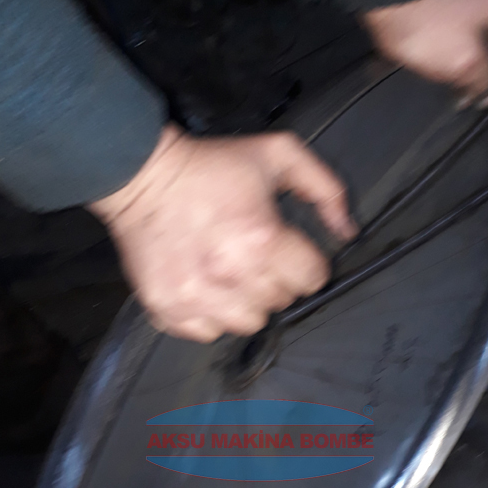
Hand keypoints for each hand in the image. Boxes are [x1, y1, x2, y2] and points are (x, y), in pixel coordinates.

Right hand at [89, 126, 355, 341]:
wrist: (140, 176)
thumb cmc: (210, 166)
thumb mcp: (277, 155)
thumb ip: (325, 189)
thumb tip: (348, 231)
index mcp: (262, 239)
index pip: (313, 278)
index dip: (304, 260)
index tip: (287, 248)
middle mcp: (231, 275)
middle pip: (282, 302)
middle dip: (275, 278)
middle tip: (253, 253)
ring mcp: (198, 297)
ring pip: (249, 323)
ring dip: (247, 301)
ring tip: (231, 272)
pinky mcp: (169, 310)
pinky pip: (209, 333)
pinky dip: (212, 314)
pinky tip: (206, 285)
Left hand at [363, 0, 487, 107]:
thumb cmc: (430, 27)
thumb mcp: (466, 62)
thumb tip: (486, 94)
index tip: (487, 95)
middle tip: (472, 96)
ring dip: (485, 79)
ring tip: (460, 90)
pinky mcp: (471, 25)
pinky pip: (484, 54)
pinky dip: (473, 70)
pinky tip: (454, 80)